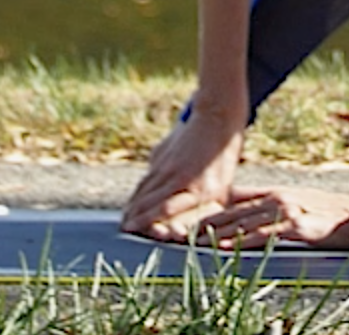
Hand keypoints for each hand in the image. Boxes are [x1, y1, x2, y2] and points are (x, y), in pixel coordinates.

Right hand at [119, 106, 244, 240]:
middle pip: (150, 201)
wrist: (216, 117)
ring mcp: (168, 166)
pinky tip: (132, 203)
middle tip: (123, 231)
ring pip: (145, 190)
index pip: (167, 208)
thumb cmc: (225, 157)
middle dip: (136, 218)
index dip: (149, 221)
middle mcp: (180, 177)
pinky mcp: (160, 156)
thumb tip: (196, 224)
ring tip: (123, 221)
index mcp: (200, 187)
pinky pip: (146, 179)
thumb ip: (210, 205)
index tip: (135, 230)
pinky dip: (137, 193)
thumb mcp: (225, 184)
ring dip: (133, 207)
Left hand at [189, 185, 348, 252]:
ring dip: (219, 233)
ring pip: (245, 222)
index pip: (235, 201)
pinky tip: (228, 246)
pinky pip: (264, 235)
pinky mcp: (297, 226)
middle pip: (235, 211)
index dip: (212, 210)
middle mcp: (277, 198)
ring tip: (196, 241)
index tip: (191, 220)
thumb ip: (271, 205)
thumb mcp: (296, 203)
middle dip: (208, 223)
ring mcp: (287, 211)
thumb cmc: (329, 213)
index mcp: (275, 193)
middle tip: (183, 234)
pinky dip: (243, 241)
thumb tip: (245, 210)